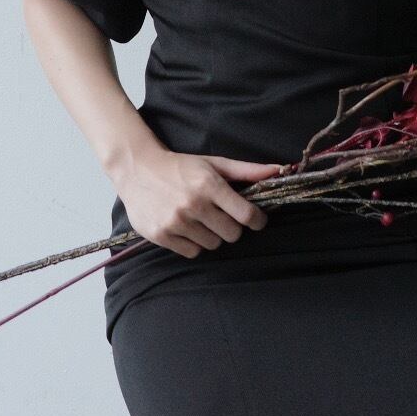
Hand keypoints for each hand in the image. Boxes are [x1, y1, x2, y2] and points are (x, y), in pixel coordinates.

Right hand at [115, 145, 283, 258]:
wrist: (138, 170)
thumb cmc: (181, 166)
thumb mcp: (214, 163)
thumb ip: (247, 170)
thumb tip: (279, 170)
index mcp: (209, 184)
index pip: (246, 214)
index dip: (257, 220)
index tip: (256, 219)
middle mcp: (194, 204)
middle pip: (232, 234)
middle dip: (232, 227)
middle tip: (223, 216)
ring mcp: (176, 222)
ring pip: (213, 244)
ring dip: (212, 235)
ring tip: (201, 219)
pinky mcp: (161, 235)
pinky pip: (192, 252)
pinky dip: (194, 243)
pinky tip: (187, 227)